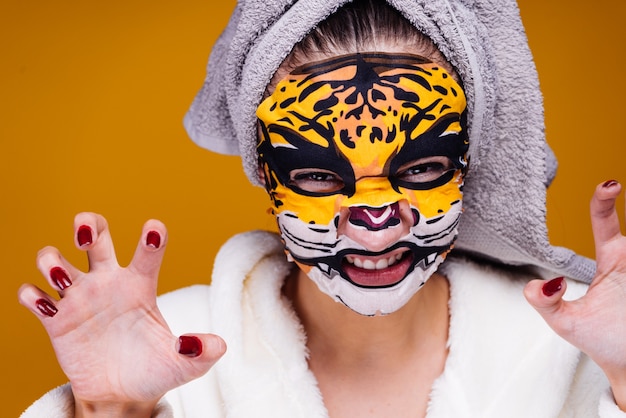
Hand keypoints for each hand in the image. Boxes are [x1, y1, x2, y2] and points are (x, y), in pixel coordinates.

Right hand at [18, 213, 225, 416]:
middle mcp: (109, 283)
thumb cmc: (154, 371)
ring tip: (64, 279)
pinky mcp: (56, 321)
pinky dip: (32, 296)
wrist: (121, 397)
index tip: (154, 229)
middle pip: (94, 235)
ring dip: (52, 261)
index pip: (148, 251)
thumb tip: (215, 345)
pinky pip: (34, 297)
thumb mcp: (183, 365)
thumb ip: (201, 354)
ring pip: (55, 259)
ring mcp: (80, 299)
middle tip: (85, 236)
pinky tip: (46, 306)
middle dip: (86, 224)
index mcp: (141, 286)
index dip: (152, 236)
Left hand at [525, 180, 625, 407]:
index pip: (605, 222)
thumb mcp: (564, 322)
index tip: (609, 182)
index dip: (605, 201)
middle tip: (617, 187)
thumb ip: (544, 302)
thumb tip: (543, 284)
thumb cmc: (600, 342)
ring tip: (620, 288)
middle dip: (619, 208)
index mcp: (611, 262)